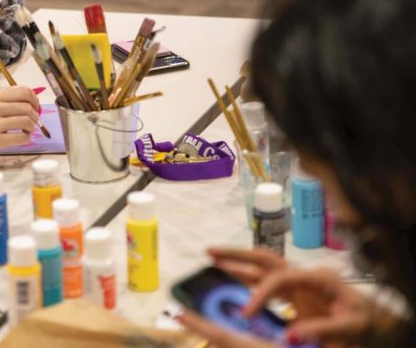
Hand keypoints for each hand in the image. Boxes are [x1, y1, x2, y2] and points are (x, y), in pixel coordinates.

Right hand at [0, 86, 39, 157]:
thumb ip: (5, 100)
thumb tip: (29, 104)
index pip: (23, 91)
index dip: (34, 99)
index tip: (35, 107)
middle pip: (27, 107)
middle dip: (35, 115)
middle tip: (33, 120)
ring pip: (26, 121)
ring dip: (32, 126)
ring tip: (27, 130)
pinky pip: (20, 137)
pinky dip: (26, 138)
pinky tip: (22, 138)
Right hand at [178, 248, 376, 347]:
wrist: (376, 325)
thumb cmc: (367, 324)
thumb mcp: (352, 327)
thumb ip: (324, 329)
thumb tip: (289, 334)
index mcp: (318, 279)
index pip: (280, 279)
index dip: (260, 293)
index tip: (245, 314)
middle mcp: (304, 275)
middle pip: (265, 257)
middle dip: (236, 254)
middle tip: (209, 252)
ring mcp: (298, 283)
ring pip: (262, 266)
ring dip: (237, 262)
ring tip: (211, 259)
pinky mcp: (295, 295)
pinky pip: (265, 282)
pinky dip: (246, 278)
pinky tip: (229, 278)